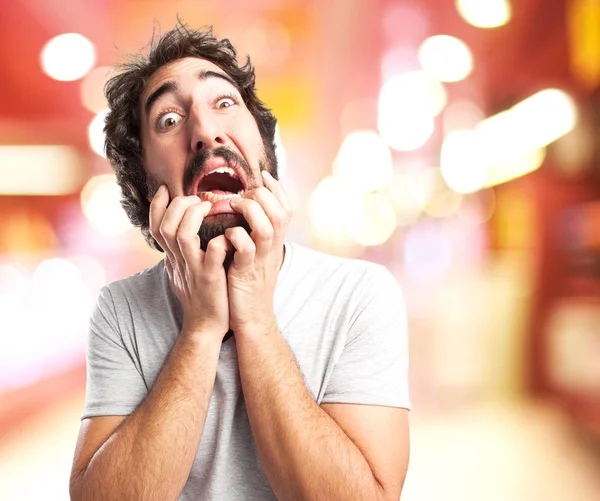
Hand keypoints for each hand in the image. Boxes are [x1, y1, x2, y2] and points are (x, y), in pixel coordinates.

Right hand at [150, 185, 231, 339]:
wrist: (206, 326)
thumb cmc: (200, 295)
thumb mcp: (185, 270)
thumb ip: (182, 250)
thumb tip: (181, 230)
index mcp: (173, 257)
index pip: (156, 226)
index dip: (158, 206)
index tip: (166, 189)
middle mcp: (179, 261)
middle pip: (166, 226)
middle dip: (178, 206)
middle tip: (196, 199)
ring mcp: (193, 269)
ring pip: (182, 235)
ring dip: (193, 216)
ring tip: (207, 207)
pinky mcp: (210, 278)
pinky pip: (211, 254)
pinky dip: (218, 241)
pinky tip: (228, 234)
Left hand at [225, 171, 291, 336]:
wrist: (253, 319)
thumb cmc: (249, 285)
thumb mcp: (258, 256)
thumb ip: (256, 234)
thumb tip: (247, 211)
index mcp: (275, 242)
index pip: (286, 208)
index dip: (277, 188)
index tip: (262, 175)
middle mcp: (273, 249)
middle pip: (280, 212)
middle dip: (262, 196)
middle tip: (242, 194)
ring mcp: (261, 261)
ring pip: (268, 226)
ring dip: (250, 211)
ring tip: (233, 207)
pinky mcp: (246, 274)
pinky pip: (246, 250)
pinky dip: (236, 237)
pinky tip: (225, 235)